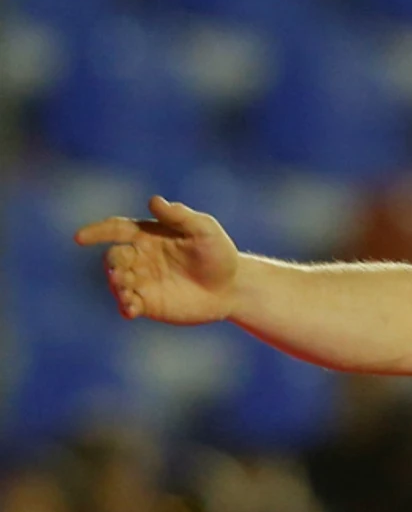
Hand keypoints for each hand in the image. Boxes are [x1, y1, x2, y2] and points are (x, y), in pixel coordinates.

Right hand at [75, 196, 241, 324]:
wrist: (232, 288)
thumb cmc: (219, 254)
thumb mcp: (205, 231)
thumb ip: (180, 216)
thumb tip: (153, 200)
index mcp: (148, 235)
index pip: (116, 230)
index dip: (97, 232)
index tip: (80, 238)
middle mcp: (140, 257)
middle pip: (114, 257)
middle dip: (113, 263)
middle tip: (121, 270)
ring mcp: (142, 281)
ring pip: (117, 281)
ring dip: (116, 284)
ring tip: (126, 288)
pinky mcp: (148, 303)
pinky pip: (128, 304)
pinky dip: (125, 306)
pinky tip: (131, 310)